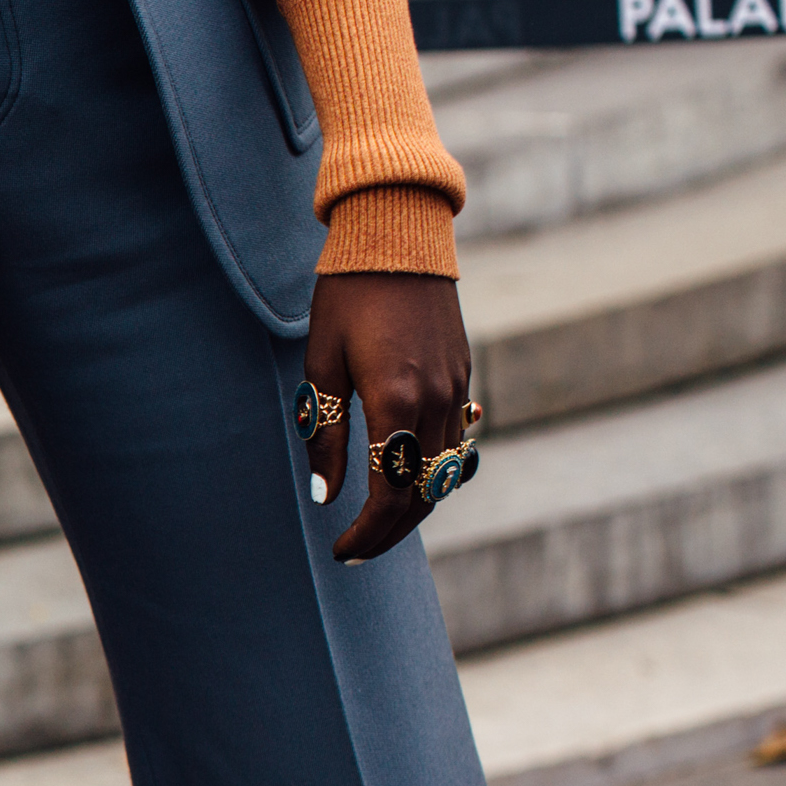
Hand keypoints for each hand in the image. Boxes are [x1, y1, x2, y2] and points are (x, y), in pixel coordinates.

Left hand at [303, 271, 473, 563]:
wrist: (399, 234)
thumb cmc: (348, 294)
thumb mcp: (321, 363)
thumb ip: (327, 432)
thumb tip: (326, 494)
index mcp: (396, 400)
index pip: (390, 494)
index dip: (367, 533)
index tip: (341, 550)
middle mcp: (436, 400)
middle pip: (424, 495)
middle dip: (389, 532)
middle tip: (355, 551)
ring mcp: (457, 388)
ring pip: (445, 474)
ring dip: (414, 508)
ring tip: (377, 525)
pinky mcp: (464, 376)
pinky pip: (455, 443)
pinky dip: (433, 474)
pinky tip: (404, 480)